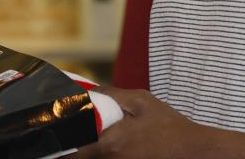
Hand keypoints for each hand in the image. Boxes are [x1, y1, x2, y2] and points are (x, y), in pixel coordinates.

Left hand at [71, 87, 210, 158]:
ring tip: (80, 139)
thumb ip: (112, 95)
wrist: (192, 151)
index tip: (51, 131)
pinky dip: (99, 154)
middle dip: (69, 148)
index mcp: (109, 144)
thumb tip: (88, 92)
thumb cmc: (169, 126)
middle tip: (64, 135)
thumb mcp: (142, 101)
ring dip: (84, 151)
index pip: (70, 150)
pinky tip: (106, 144)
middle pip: (78, 158)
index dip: (58, 142)